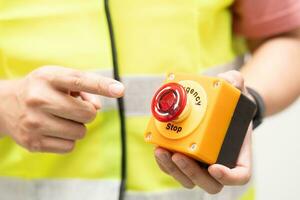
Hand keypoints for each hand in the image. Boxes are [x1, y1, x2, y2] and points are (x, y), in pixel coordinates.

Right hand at [0, 66, 124, 152]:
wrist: (4, 105)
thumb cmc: (41, 89)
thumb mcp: (58, 78)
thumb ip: (84, 87)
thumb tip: (97, 108)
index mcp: (48, 78)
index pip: (79, 80)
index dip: (102, 85)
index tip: (120, 90)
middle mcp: (39, 99)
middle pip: (87, 114)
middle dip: (88, 113)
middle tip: (75, 108)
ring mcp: (34, 123)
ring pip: (80, 133)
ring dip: (77, 127)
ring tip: (61, 118)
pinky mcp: (33, 143)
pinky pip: (70, 147)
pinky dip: (68, 140)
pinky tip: (55, 130)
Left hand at [154, 70, 251, 193]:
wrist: (218, 107)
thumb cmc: (229, 105)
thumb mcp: (236, 89)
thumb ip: (235, 82)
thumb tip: (227, 80)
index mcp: (237, 153)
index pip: (239, 175)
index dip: (228, 177)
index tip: (215, 167)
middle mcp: (219, 163)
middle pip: (209, 183)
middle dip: (192, 173)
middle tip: (179, 156)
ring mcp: (201, 164)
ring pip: (188, 179)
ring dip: (173, 169)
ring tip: (162, 151)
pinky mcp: (185, 158)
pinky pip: (174, 168)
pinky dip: (164, 161)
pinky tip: (157, 145)